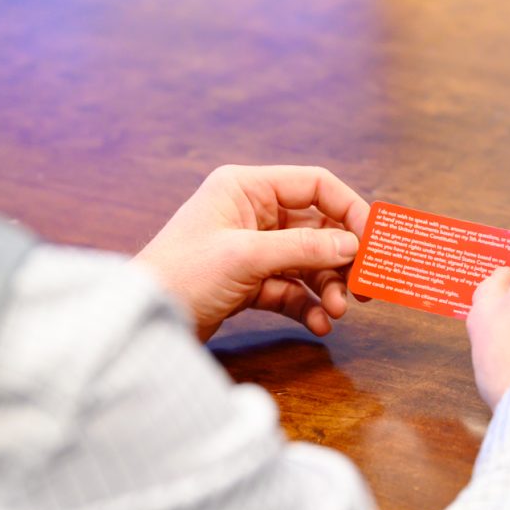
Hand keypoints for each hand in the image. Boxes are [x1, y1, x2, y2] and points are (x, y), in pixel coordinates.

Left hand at [135, 165, 369, 341]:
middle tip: (366, 286)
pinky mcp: (247, 282)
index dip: (349, 209)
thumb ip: (303, 247)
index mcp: (245, 187)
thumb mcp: (246, 257)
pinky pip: (290, 287)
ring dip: (327, 285)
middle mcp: (250, 212)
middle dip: (342, 257)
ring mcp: (250, 248)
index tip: (373, 241)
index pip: (315, 185)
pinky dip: (307, 304)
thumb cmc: (179, 276)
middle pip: (317, 226)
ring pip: (307, 260)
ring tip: (338, 311)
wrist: (137, 323)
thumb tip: (352, 245)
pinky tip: (319, 324)